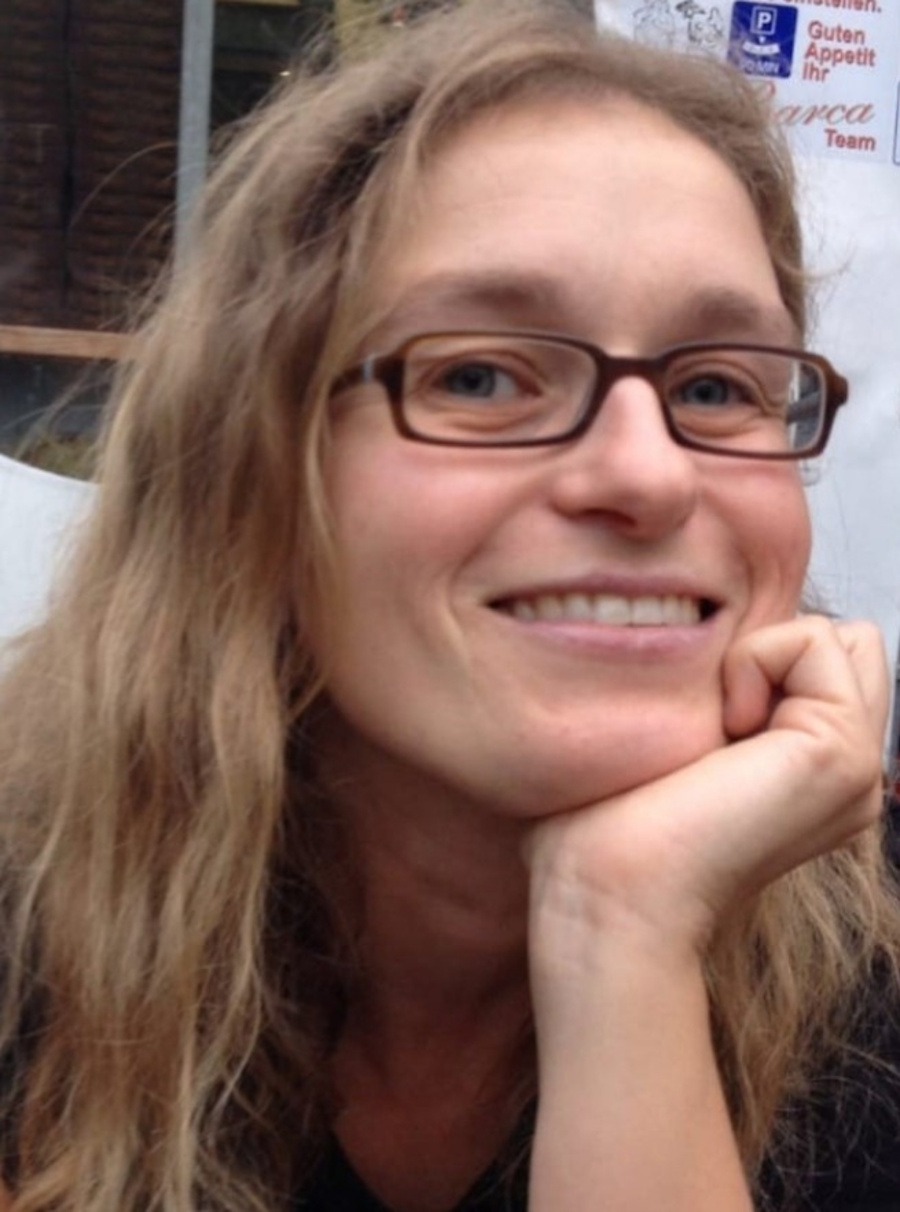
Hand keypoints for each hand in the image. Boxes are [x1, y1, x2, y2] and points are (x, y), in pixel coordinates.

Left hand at [526, 616, 888, 958]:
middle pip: (844, 642)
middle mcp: (847, 773)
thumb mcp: (671, 742)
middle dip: (774, 648)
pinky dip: (753, 660)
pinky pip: (815, 639)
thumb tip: (701, 645)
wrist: (608, 895)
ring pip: (837, 636)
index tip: (700, 724)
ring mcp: (856, 766)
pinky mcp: (842, 753)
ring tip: (716, 728)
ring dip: (760, 654)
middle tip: (715, 717)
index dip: (756, 656)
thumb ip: (715, 700)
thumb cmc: (604, 827)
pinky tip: (722, 731)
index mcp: (812, 773)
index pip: (819, 657)